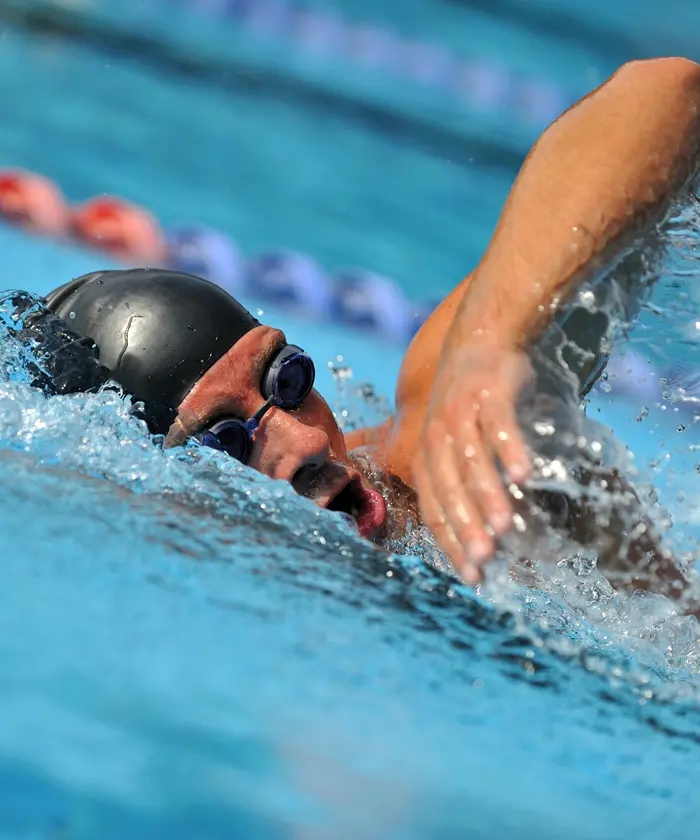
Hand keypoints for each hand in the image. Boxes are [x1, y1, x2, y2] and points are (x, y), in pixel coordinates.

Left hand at [413, 338, 534, 583]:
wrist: (478, 339)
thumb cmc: (468, 403)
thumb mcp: (453, 441)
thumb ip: (461, 481)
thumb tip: (484, 532)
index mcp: (427, 457)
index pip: (435, 508)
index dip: (452, 542)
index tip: (473, 574)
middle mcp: (438, 438)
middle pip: (451, 489)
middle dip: (468, 527)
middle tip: (487, 560)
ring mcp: (461, 414)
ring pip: (473, 462)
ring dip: (488, 496)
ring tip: (505, 527)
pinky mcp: (487, 393)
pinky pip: (499, 426)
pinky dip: (510, 450)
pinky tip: (526, 476)